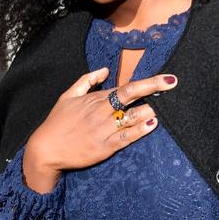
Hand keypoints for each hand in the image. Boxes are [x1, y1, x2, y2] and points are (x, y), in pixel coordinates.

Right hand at [22, 67, 178, 192]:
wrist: (45, 149)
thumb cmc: (56, 122)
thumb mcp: (67, 96)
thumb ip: (86, 81)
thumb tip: (105, 70)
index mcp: (95, 99)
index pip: (127, 87)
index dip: (149, 82)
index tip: (167, 78)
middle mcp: (101, 112)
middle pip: (132, 96)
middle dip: (154, 88)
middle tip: (173, 84)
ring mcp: (103, 130)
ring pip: (132, 117)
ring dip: (151, 111)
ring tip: (168, 108)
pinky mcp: (104, 147)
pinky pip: (126, 137)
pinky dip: (139, 130)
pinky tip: (152, 125)